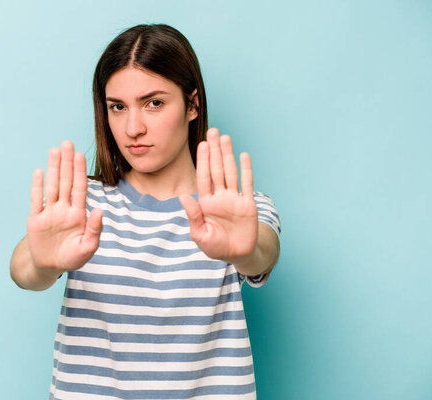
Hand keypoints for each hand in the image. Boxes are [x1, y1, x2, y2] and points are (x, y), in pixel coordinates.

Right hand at [27, 140, 102, 272]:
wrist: (50, 267)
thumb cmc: (72, 258)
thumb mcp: (88, 247)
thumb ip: (94, 229)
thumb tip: (99, 210)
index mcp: (78, 214)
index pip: (80, 188)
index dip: (80, 171)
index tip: (81, 155)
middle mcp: (64, 209)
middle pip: (66, 181)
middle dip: (67, 163)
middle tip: (67, 143)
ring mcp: (49, 212)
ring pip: (52, 186)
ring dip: (53, 168)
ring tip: (54, 150)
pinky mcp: (35, 219)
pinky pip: (36, 199)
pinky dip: (37, 186)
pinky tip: (39, 171)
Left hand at [179, 128, 257, 264]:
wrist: (237, 255)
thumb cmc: (215, 247)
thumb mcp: (200, 234)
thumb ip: (193, 216)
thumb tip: (183, 196)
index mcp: (206, 202)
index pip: (204, 177)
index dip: (203, 160)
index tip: (202, 144)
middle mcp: (220, 197)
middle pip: (217, 169)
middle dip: (215, 151)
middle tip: (213, 131)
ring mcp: (234, 199)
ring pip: (231, 172)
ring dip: (228, 155)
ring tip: (225, 138)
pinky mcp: (248, 204)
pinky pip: (247, 184)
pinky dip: (246, 170)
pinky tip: (243, 155)